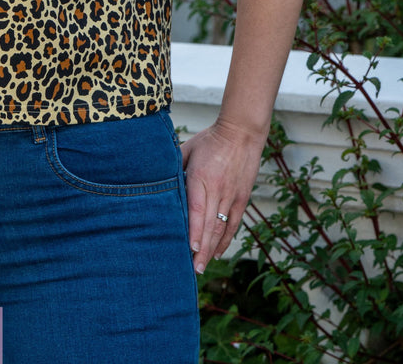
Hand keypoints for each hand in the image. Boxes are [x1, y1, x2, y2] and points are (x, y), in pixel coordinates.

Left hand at [180, 116, 266, 274]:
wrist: (242, 133)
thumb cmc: (209, 140)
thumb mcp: (187, 149)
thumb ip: (175, 168)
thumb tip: (160, 184)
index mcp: (201, 177)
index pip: (197, 209)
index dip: (194, 230)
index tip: (190, 250)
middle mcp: (218, 190)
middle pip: (209, 225)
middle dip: (201, 249)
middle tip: (194, 270)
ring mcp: (232, 196)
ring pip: (222, 228)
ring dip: (212, 249)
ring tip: (203, 266)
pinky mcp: (243, 198)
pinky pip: (234, 224)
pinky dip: (226, 240)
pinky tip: (217, 252)